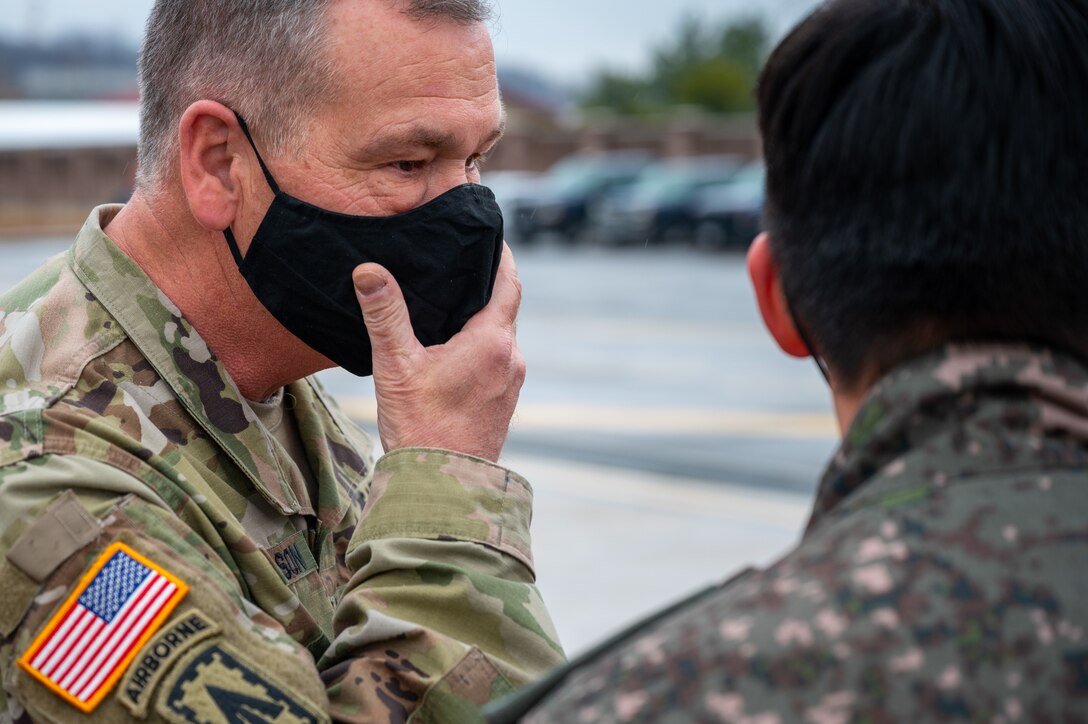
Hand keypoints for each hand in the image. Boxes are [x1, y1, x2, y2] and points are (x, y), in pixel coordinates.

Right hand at [352, 243, 525, 461]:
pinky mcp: (503, 402)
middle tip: (460, 262)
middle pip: (504, 308)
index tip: (488, 234)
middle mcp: (511, 358)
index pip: (508, 283)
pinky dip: (481, 346)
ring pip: (500, 336)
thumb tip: (368, 270)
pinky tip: (454, 348)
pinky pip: (497, 361)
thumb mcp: (396, 365)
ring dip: (482, 319)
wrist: (443, 487)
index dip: (500, 255)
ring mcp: (511, 383)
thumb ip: (385, 314)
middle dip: (485, 285)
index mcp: (493, 341)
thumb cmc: (421, 427)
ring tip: (452, 302)